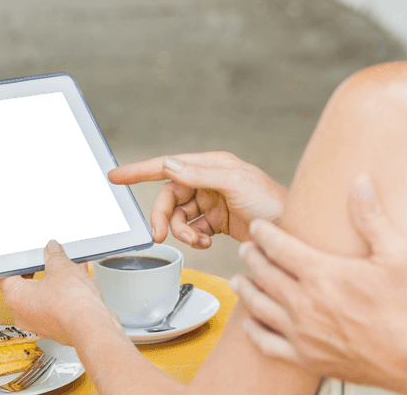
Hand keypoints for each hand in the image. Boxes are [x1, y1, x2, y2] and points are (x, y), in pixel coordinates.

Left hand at [0, 240, 118, 346]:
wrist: (91, 325)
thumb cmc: (71, 303)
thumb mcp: (61, 267)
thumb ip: (54, 256)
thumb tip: (52, 250)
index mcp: (15, 297)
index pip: (6, 275)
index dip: (17, 262)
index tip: (26, 256)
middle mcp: (22, 313)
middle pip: (24, 286)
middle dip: (37, 270)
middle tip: (47, 258)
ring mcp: (38, 323)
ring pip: (41, 296)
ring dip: (52, 281)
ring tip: (67, 267)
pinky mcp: (55, 327)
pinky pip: (54, 305)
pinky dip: (62, 293)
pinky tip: (77, 280)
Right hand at [109, 152, 287, 246]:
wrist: (291, 231)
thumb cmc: (270, 201)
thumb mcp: (234, 183)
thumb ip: (200, 174)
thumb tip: (169, 165)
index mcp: (211, 164)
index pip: (168, 165)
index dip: (140, 170)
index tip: (115, 176)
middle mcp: (209, 180)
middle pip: (170, 197)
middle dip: (165, 216)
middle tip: (160, 235)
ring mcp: (212, 201)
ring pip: (180, 216)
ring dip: (182, 231)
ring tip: (196, 242)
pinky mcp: (217, 221)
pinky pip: (192, 229)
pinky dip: (193, 238)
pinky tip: (205, 243)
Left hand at [233, 174, 406, 390]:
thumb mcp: (397, 251)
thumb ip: (372, 215)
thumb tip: (360, 180)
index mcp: (323, 274)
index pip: (279, 246)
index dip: (265, 233)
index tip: (258, 226)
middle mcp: (306, 304)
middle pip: (264, 274)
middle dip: (252, 257)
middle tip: (246, 248)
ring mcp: (303, 333)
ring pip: (260, 307)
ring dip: (247, 290)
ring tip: (239, 279)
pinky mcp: (307, 358)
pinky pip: (268, 344)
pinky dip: (255, 331)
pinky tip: (252, 324)